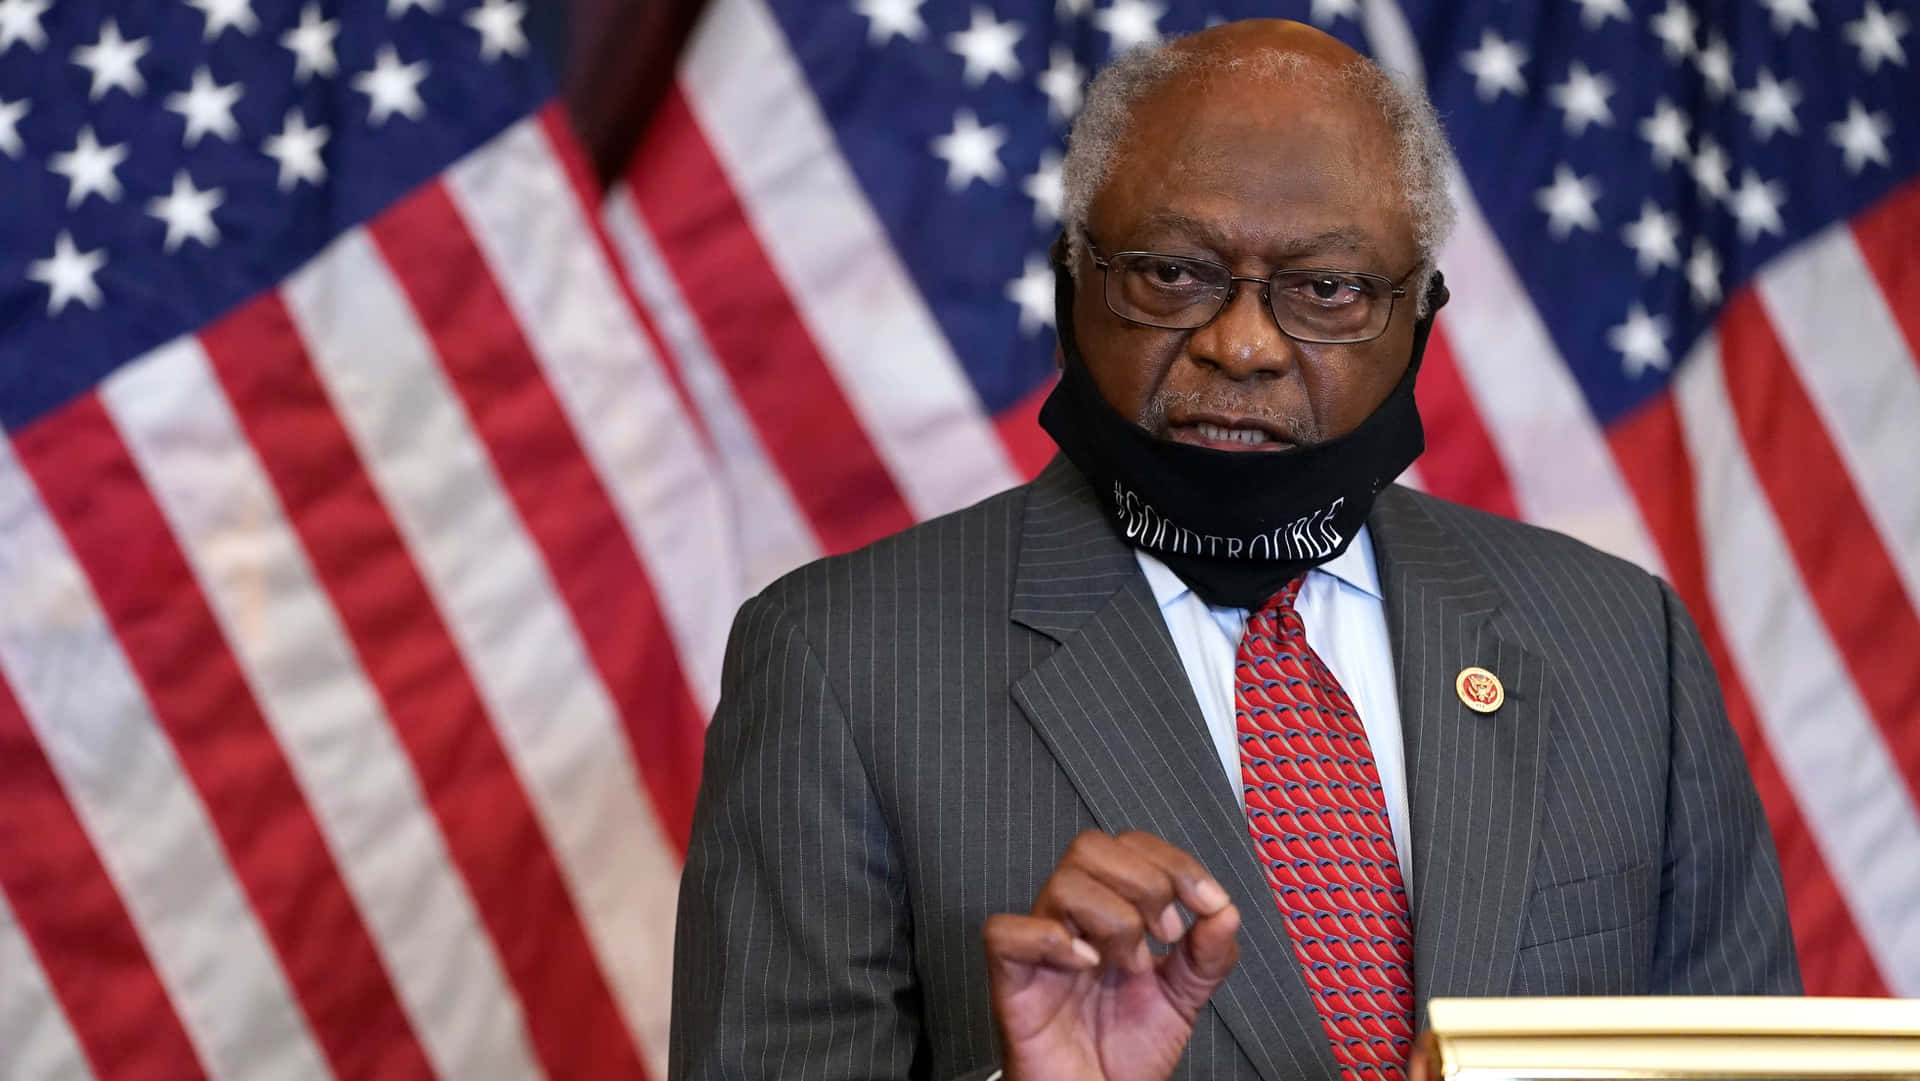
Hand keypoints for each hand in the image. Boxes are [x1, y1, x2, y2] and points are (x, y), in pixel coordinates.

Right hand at [983, 830, 1241, 1080]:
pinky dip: (1049, 938)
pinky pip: (1005, 932)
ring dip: (1113, 917)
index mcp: (1111, 913)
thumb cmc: (1125, 1054)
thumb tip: (1226, 911)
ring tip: (1131, 963)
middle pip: (1091, 847)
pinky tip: (1085, 965)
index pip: (1131, 847)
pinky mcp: (1011, 979)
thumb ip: (1208, 955)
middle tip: (1166, 934)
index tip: (1207, 902)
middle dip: (1144, 882)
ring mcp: (1041, 948)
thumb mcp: (1183, 998)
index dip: (1173, 862)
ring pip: (1061, 883)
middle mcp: (1075, 921)